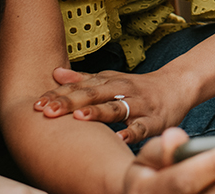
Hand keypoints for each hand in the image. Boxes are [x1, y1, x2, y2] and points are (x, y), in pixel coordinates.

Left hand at [35, 68, 191, 144]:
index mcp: (109, 82)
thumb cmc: (139, 87)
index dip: (59, 96)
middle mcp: (122, 90)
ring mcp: (138, 105)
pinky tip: (118, 140)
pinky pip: (141, 127)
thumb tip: (55, 73)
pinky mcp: (154, 120)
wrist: (178, 86)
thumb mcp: (112, 80)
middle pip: (94, 95)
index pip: (81, 87)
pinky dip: (130, 133)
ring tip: (80, 118)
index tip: (36, 104)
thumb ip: (83, 79)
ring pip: (116, 108)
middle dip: (70, 103)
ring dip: (98, 113)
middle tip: (48, 111)